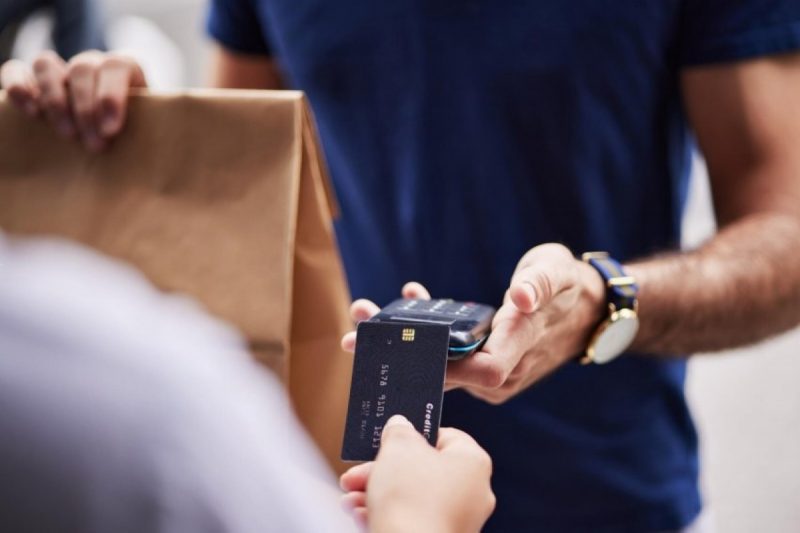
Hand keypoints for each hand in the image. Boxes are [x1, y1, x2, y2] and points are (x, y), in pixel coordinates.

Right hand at [1, 50, 145, 150]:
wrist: (117, 144)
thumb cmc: (139, 141)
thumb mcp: (151, 137)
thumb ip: (158, 140)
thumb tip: (170, 167)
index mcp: (126, 71)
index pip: (117, 66)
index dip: (113, 95)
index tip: (112, 129)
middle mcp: (92, 65)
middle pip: (83, 68)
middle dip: (88, 109)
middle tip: (94, 145)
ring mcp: (61, 71)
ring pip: (48, 65)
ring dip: (55, 99)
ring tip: (65, 133)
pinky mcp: (33, 82)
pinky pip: (16, 70)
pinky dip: (19, 85)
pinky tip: (28, 110)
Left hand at [340, 244, 605, 404]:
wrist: (585, 307)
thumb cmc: (569, 286)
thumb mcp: (557, 273)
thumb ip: (539, 285)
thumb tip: (518, 297)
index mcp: (519, 350)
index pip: (475, 371)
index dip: (434, 365)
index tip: (392, 348)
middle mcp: (502, 371)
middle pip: (445, 373)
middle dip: (397, 353)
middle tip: (355, 332)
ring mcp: (492, 372)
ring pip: (440, 365)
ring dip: (402, 341)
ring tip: (367, 314)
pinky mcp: (483, 364)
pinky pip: (449, 355)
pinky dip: (425, 332)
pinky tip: (409, 300)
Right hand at [340, 415, 493, 532]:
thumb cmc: (410, 497)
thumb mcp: (398, 447)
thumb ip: (399, 430)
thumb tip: (400, 425)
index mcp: (473, 463)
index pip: (447, 436)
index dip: (416, 433)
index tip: (391, 437)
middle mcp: (473, 493)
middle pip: (422, 470)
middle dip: (382, 469)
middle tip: (357, 471)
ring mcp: (458, 521)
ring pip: (412, 498)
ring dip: (376, 493)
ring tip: (349, 497)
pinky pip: (411, 521)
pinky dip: (386, 515)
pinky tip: (359, 515)